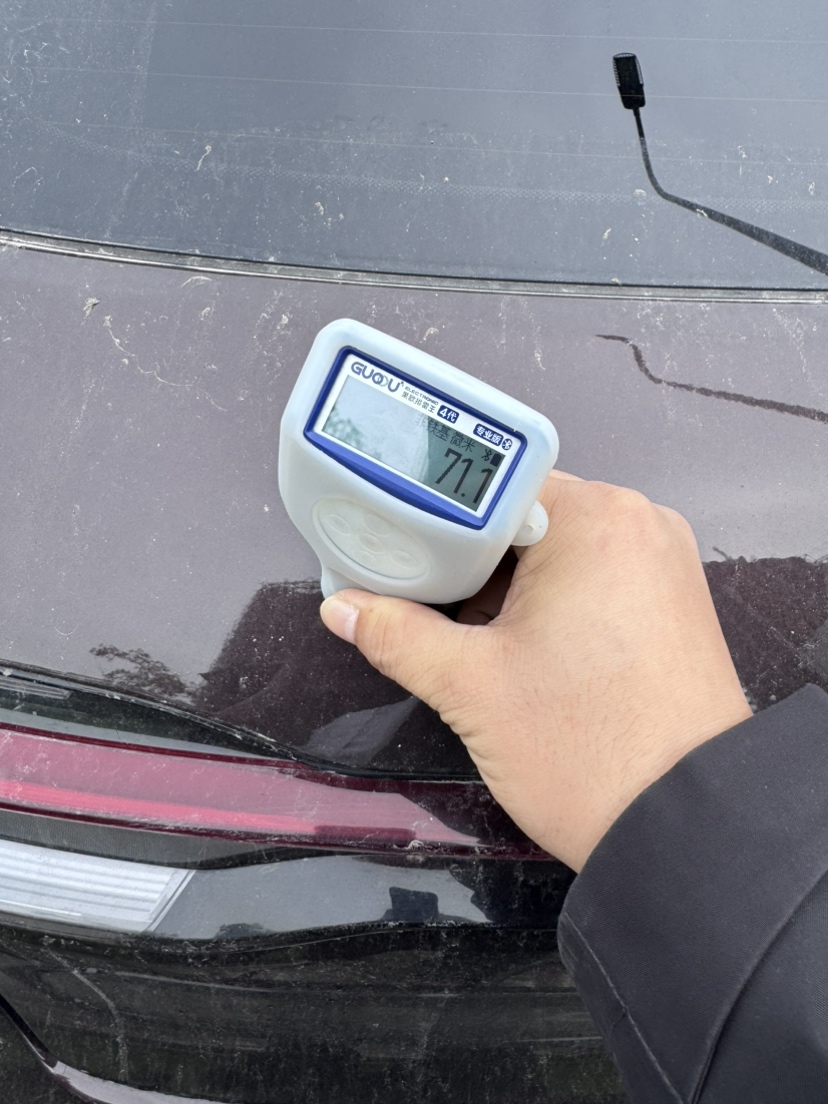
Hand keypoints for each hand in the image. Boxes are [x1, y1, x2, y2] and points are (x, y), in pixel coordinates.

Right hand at [320, 472, 751, 869]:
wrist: (686, 827)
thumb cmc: (586, 749)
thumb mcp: (470, 687)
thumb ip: (397, 635)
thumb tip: (343, 608)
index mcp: (594, 519)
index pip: (491, 489)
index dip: (436, 522)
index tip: (399, 553)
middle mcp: (640, 525)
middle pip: (526, 520)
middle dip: (472, 566)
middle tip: (426, 606)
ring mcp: (664, 566)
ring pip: (560, 554)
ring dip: (511, 591)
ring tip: (474, 641)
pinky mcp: (675, 606)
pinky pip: (597, 582)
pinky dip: (554, 607)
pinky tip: (524, 653)